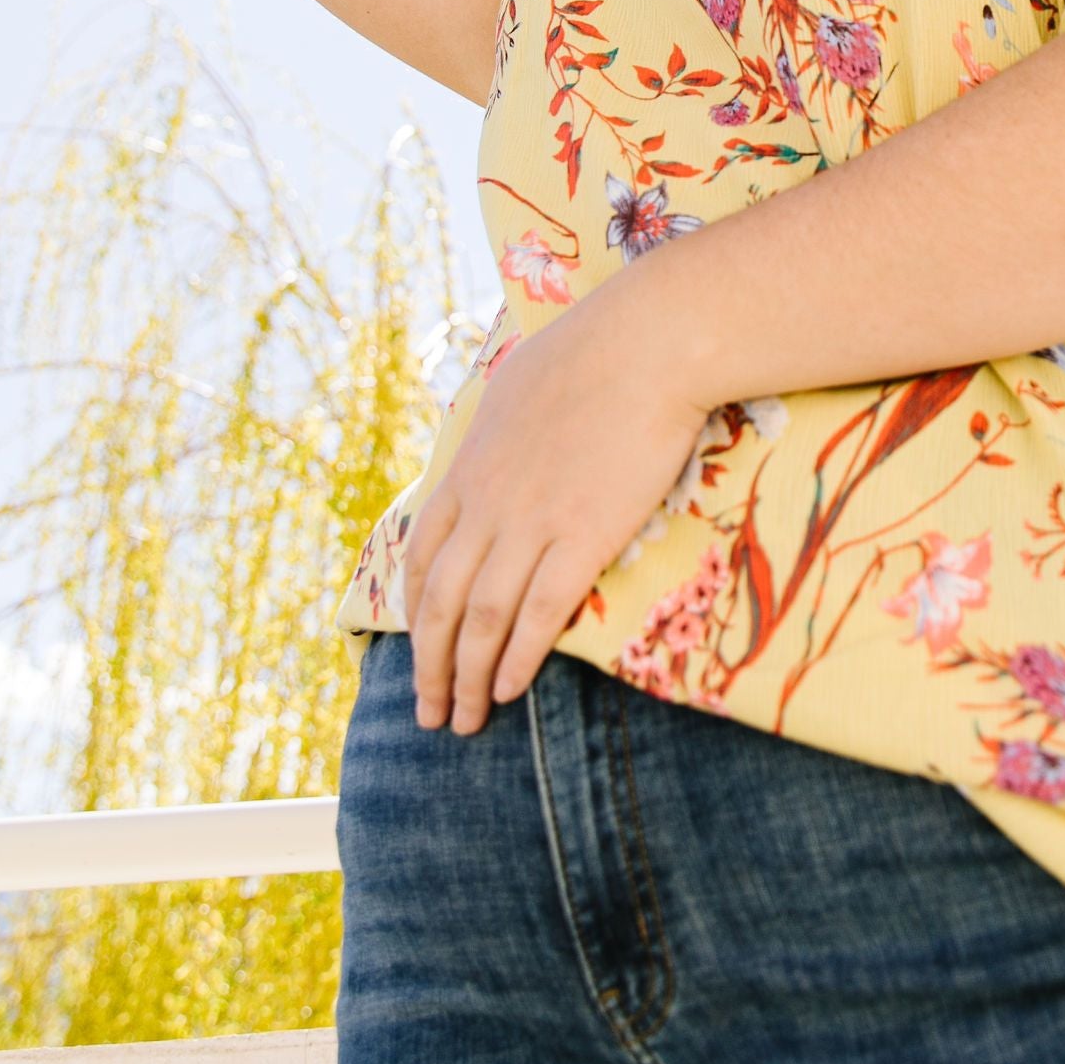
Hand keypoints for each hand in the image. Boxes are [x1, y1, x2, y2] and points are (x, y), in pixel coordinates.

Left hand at [404, 278, 714, 733]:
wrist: (649, 342)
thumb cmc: (595, 348)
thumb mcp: (518, 383)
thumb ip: (499, 425)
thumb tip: (497, 432)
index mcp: (469, 466)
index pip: (422, 553)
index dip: (415, 610)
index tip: (418, 646)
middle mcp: (488, 502)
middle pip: (440, 601)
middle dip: (429, 665)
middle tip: (429, 713)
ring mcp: (532, 522)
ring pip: (480, 618)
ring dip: (467, 678)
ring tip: (466, 721)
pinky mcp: (584, 536)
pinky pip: (538, 613)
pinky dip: (517, 658)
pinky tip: (510, 690)